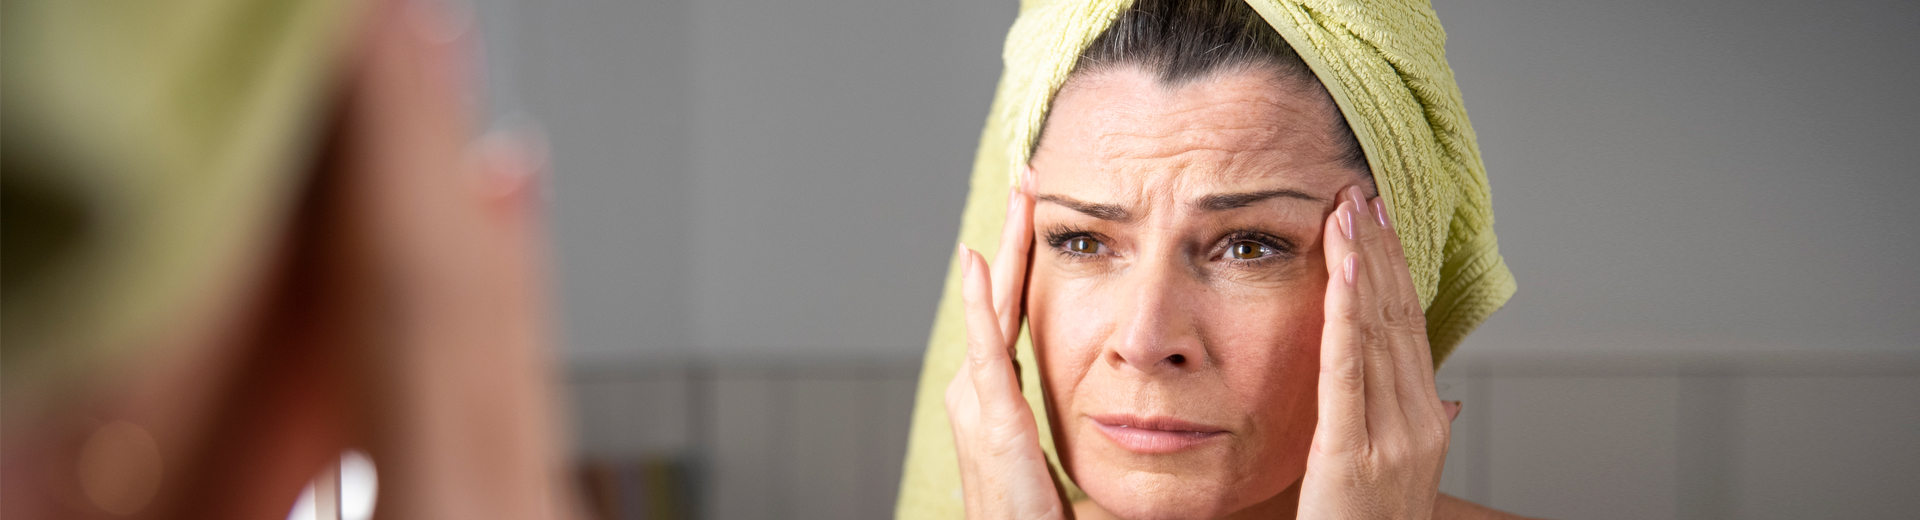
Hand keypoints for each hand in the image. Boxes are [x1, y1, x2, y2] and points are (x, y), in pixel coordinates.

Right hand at [946, 168, 1067, 519]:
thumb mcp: (1061, 466)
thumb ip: (1086, 431)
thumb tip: (1134, 412)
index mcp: (994, 403)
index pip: (1011, 315)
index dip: (1023, 263)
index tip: (1040, 213)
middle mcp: (976, 396)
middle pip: (999, 299)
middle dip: (1013, 238)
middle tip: (1029, 181)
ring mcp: (977, 405)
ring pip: (992, 309)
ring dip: (1004, 250)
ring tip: (1019, 198)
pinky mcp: (992, 421)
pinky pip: (986, 349)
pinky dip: (981, 304)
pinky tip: (979, 263)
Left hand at [1297, 185, 1452, 519]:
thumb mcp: (1400, 475)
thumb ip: (1417, 426)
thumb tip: (1446, 392)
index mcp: (1427, 421)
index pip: (1411, 328)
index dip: (1395, 270)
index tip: (1379, 221)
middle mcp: (1419, 421)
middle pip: (1398, 317)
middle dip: (1378, 251)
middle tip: (1361, 193)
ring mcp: (1393, 436)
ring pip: (1377, 331)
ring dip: (1360, 265)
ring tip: (1346, 213)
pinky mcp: (1353, 451)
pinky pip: (1348, 368)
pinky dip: (1345, 313)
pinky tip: (1340, 270)